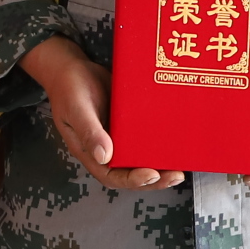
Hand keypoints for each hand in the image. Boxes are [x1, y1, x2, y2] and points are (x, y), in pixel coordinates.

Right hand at [23, 36, 182, 190]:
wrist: (73, 68)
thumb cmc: (68, 88)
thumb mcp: (76, 109)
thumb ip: (89, 132)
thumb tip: (104, 157)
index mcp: (90, 151)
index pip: (112, 175)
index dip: (132, 180)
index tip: (151, 175)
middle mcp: (107, 148)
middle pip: (131, 172)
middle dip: (155, 178)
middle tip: (175, 175)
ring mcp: (119, 137)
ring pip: (141, 158)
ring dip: (161, 164)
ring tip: (181, 165)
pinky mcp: (130, 123)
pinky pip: (145, 138)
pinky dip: (160, 142)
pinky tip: (177, 140)